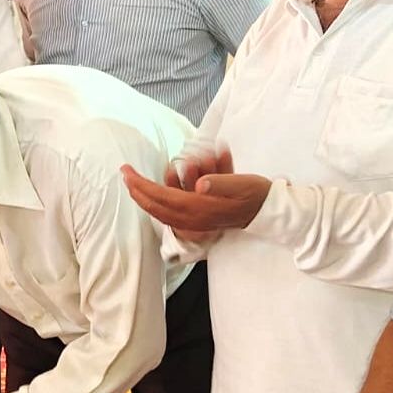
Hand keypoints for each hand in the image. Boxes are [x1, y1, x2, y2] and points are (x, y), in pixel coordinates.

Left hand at [121, 149, 270, 233]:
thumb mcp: (241, 184)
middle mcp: (191, 218)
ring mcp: (193, 221)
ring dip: (146, 196)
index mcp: (198, 207)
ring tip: (134, 180)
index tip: (126, 170)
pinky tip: (154, 193)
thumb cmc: (254, 194)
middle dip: (136, 189)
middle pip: (154, 206)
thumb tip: (200, 184)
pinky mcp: (197, 221)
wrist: (267, 212)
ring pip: (159, 211)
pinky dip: (158, 202)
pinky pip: (170, 214)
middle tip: (125, 173)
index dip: (140, 183)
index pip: (160, 196)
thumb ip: (221, 182)